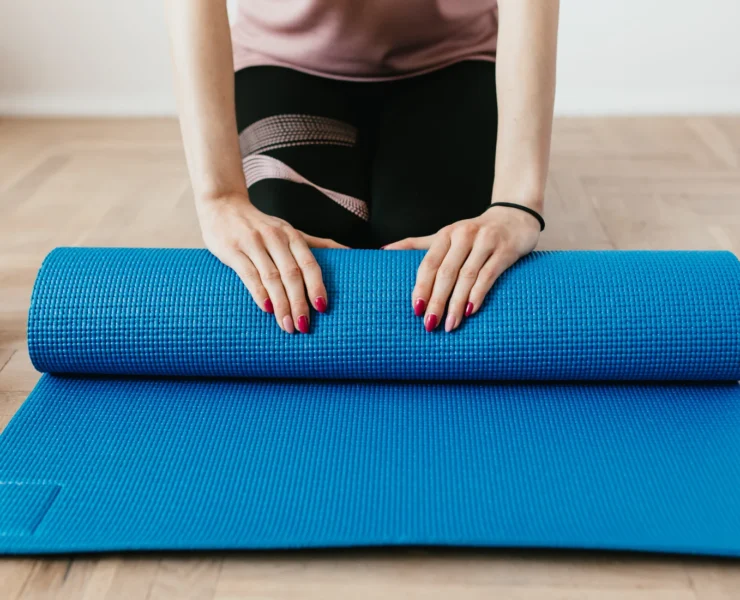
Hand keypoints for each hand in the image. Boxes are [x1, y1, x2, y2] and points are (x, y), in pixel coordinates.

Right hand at [197, 193, 346, 332]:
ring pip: (271, 278)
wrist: (222, 205)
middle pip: (292, 275)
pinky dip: (259, 293)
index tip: (323, 308)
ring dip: (281, 305)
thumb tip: (349, 251)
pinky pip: (249, 274)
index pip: (309, 263)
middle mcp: (275, 238)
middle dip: (299, 303)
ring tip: (287, 325)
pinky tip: (267, 309)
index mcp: (291, 235)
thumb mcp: (288, 230)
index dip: (317, 286)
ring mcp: (253, 243)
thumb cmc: (260, 224)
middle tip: (303, 326)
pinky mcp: (232, 250)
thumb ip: (316, 243)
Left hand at [383, 205, 540, 331]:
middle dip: (436, 301)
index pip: (429, 264)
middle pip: (446, 273)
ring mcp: (486, 242)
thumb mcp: (446, 235)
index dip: (421, 287)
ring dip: (456, 303)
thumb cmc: (475, 232)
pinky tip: (470, 311)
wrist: (515, 217)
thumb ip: (417, 244)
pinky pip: (489, 275)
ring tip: (450, 325)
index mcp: (446, 234)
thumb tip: (383, 250)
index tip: (415, 309)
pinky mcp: (505, 250)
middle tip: (430, 325)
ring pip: (466, 276)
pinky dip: (478, 294)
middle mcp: (464, 235)